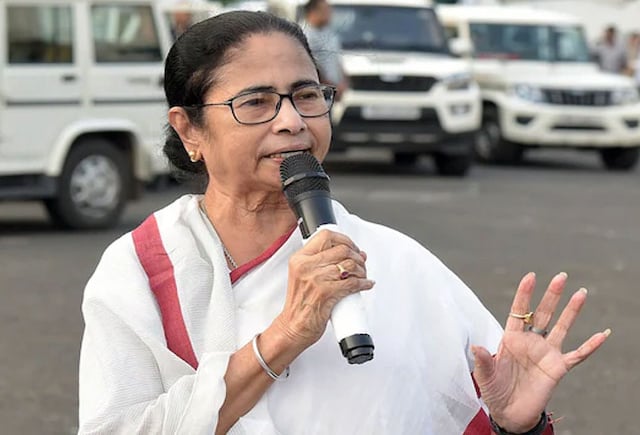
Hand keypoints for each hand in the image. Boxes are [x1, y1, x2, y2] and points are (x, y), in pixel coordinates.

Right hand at [273, 230, 373, 347]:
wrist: (293, 327)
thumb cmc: (300, 304)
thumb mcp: (302, 275)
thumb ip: (321, 262)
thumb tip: (352, 253)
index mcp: (299, 259)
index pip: (325, 236)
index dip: (345, 239)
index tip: (352, 247)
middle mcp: (306, 266)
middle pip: (342, 249)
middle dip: (357, 256)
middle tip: (361, 263)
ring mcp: (316, 279)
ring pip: (349, 265)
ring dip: (362, 271)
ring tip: (363, 276)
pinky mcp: (325, 293)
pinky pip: (352, 283)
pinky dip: (364, 283)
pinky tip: (366, 284)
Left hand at [472, 272, 609, 432]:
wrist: (509, 414)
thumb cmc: (494, 391)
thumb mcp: (484, 376)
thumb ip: (483, 361)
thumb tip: (477, 347)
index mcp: (511, 338)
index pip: (519, 311)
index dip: (525, 294)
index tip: (531, 276)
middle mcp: (530, 342)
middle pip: (543, 313)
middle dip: (551, 295)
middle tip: (561, 276)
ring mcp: (546, 353)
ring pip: (561, 327)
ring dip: (571, 311)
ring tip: (581, 293)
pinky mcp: (558, 368)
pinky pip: (577, 355)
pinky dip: (590, 346)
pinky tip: (602, 334)